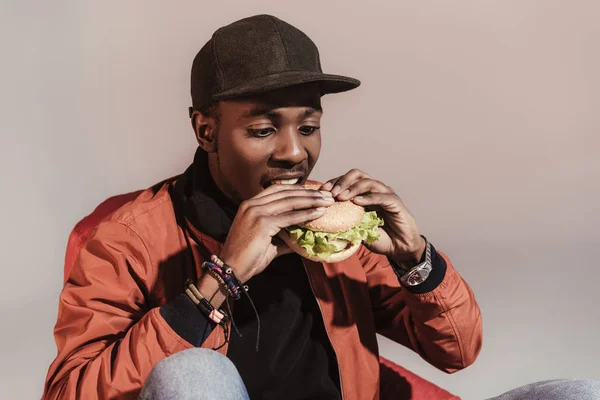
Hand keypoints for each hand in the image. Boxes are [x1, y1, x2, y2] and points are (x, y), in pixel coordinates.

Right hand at [218, 184, 333, 282]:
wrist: (230, 269)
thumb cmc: (247, 258)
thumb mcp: (266, 242)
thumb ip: (283, 237)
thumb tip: (300, 239)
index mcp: (250, 204)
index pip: (278, 190)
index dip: (298, 189)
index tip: (315, 192)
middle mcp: (252, 204)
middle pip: (286, 192)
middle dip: (309, 192)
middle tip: (327, 195)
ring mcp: (256, 212)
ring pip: (290, 201)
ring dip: (311, 200)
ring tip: (327, 201)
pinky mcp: (262, 223)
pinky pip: (290, 217)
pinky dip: (306, 214)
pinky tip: (319, 213)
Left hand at [321, 169, 425, 266]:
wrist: (399, 248)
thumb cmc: (379, 237)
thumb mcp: (357, 229)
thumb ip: (345, 222)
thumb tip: (324, 220)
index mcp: (364, 193)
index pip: (347, 180)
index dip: (334, 182)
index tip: (322, 191)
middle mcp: (375, 190)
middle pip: (357, 174)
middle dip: (342, 181)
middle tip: (331, 192)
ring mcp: (385, 194)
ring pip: (368, 182)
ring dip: (353, 188)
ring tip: (341, 197)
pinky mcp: (395, 202)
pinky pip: (381, 196)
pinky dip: (368, 198)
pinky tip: (357, 202)